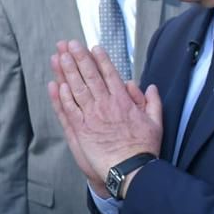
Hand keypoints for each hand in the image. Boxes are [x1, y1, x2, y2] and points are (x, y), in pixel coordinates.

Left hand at [48, 41, 161, 191]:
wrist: (130, 169)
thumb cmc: (143, 148)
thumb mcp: (156, 122)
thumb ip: (153, 102)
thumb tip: (150, 87)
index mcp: (123, 101)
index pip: (110, 74)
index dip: (100, 59)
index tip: (93, 47)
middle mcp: (106, 104)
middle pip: (90, 76)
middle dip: (79, 58)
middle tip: (70, 44)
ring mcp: (92, 116)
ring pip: (77, 88)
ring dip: (68, 71)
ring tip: (59, 56)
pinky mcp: (81, 129)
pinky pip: (70, 109)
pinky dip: (62, 96)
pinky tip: (57, 84)